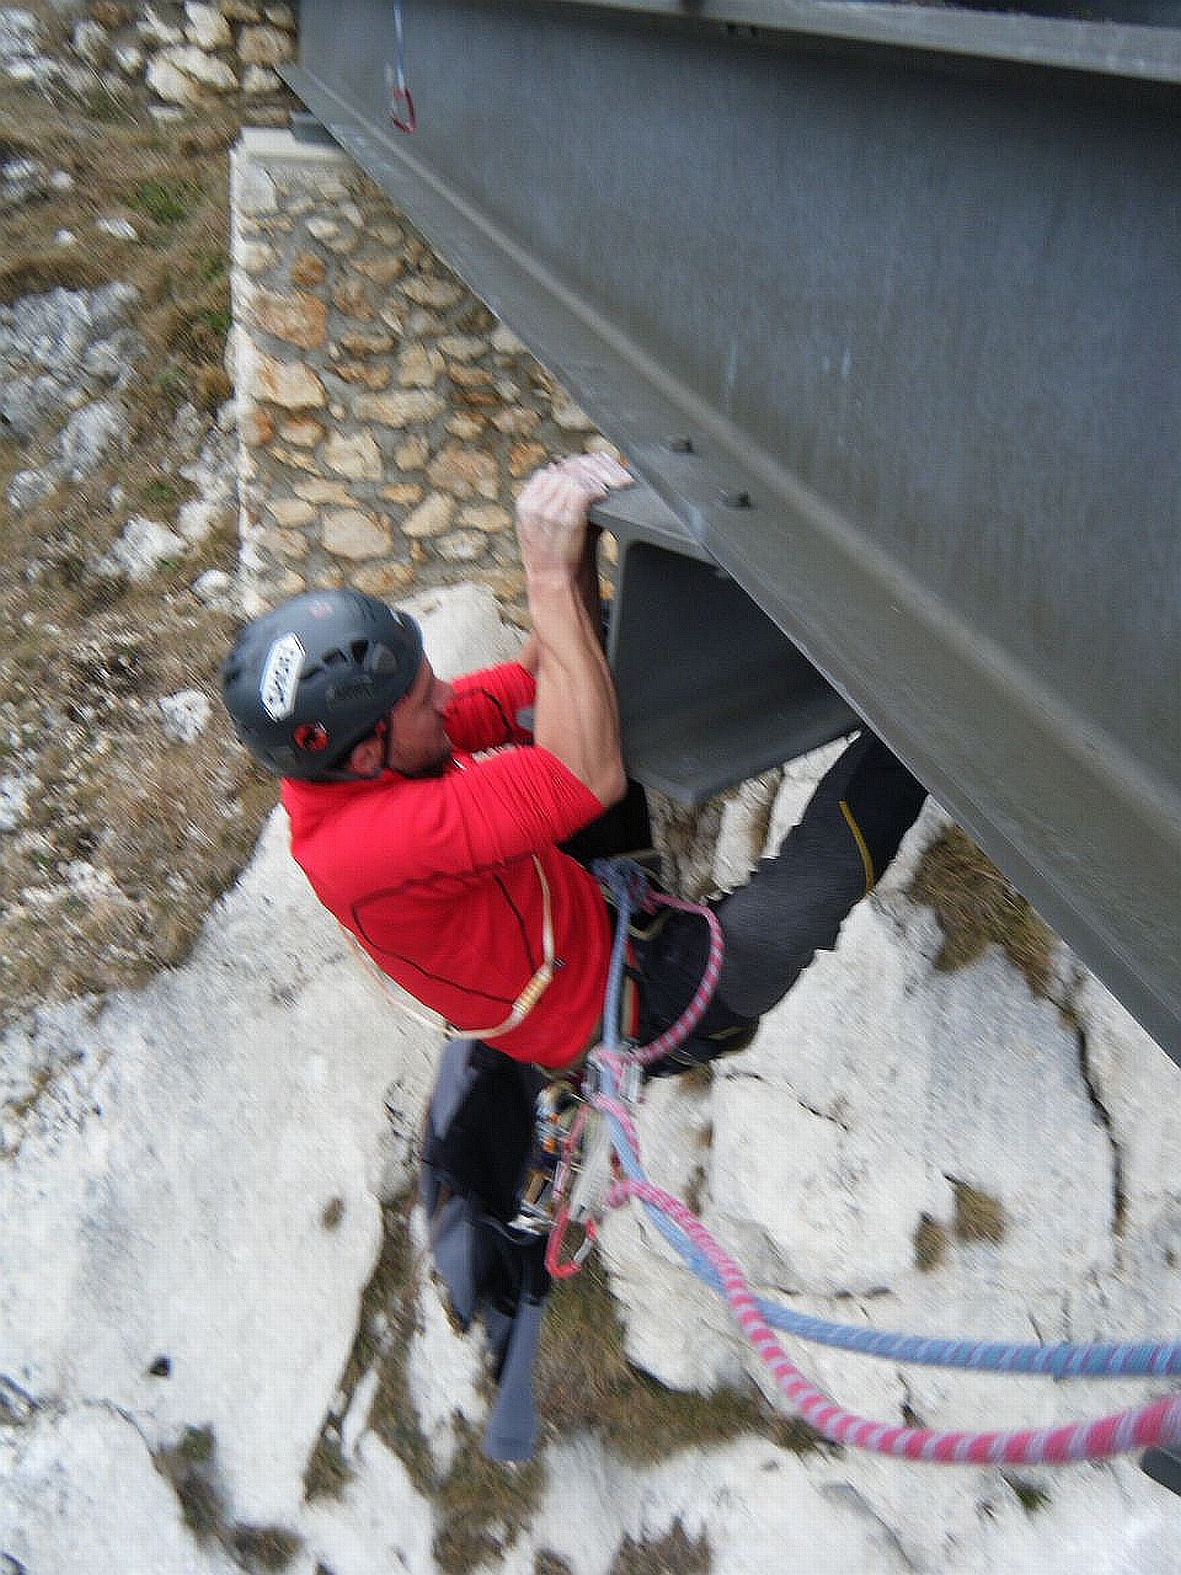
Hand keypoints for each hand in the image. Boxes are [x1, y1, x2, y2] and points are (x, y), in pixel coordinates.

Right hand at [516, 452, 631, 576]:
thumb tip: (592, 478)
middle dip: (596, 469)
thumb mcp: (555, 523)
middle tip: (615, 477)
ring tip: (614, 486)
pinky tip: (606, 496)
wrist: (556, 585)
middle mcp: (533, 503)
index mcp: (527, 501)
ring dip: (600, 480)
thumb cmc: (562, 557)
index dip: (582, 465)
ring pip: (577, 477)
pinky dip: (598, 490)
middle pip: (568, 468)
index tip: (602, 469)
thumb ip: (566, 500)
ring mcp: (547, 510)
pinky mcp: (563, 519)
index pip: (555, 469)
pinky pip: (582, 490)